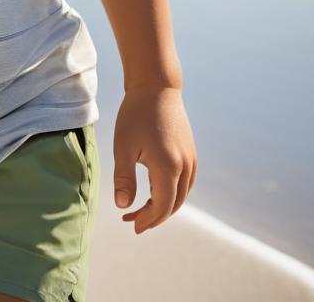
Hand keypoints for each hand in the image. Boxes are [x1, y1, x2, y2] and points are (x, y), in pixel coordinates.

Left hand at [113, 85, 196, 233]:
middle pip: (173, 204)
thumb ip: (124, 178)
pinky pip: (185, 182)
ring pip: (181, 195)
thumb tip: (122, 205)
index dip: (147, 220)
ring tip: (140, 207)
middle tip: (131, 219)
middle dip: (153, 216)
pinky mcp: (190, 152)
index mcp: (168, 168)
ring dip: (163, 205)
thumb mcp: (123, 146)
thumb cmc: (135, 115)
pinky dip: (172, 192)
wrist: (156, 87)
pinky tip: (154, 190)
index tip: (131, 225)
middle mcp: (185, 167)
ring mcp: (191, 160)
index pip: (162, 207)